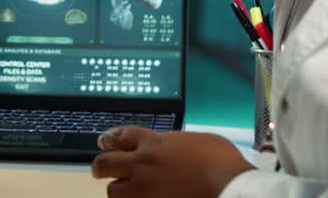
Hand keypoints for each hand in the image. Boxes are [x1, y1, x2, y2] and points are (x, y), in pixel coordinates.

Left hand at [91, 127, 254, 197]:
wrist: (229, 188)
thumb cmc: (223, 164)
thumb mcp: (201, 141)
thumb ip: (179, 143)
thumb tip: (177, 146)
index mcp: (155, 142)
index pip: (122, 136)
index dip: (109, 138)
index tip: (103, 142)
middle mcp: (143, 162)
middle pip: (106, 162)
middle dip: (100, 166)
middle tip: (98, 170)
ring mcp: (144, 187)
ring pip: (113, 190)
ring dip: (116, 190)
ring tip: (118, 192)